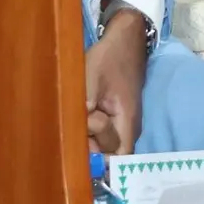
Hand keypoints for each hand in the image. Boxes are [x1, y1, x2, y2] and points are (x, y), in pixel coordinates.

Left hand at [84, 9, 149, 154]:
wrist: (125, 41)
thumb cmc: (108, 58)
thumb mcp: (90, 78)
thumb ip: (84, 106)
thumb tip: (76, 131)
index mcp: (125, 121)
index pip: (117, 158)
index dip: (99, 162)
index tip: (79, 148)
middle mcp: (127, 128)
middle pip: (108, 155)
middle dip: (88, 147)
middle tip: (75, 124)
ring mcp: (122, 124)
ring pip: (104, 146)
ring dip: (87, 138)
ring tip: (76, 117)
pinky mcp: (116, 118)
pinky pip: (103, 135)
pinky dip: (89, 131)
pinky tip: (79, 116)